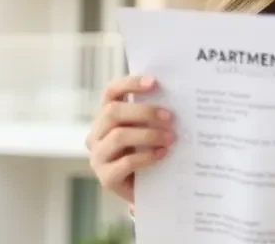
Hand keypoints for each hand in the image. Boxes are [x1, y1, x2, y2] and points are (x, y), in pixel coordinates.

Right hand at [85, 75, 175, 204]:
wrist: (150, 192)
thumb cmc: (150, 154)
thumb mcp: (149, 131)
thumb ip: (154, 117)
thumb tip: (178, 100)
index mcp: (106, 118)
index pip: (110, 92)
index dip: (130, 84)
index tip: (154, 82)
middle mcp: (96, 135)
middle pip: (112, 112)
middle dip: (144, 112)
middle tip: (170, 117)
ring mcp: (98, 157)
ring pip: (118, 136)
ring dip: (148, 135)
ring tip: (170, 138)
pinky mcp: (106, 178)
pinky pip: (125, 162)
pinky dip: (146, 157)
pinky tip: (162, 155)